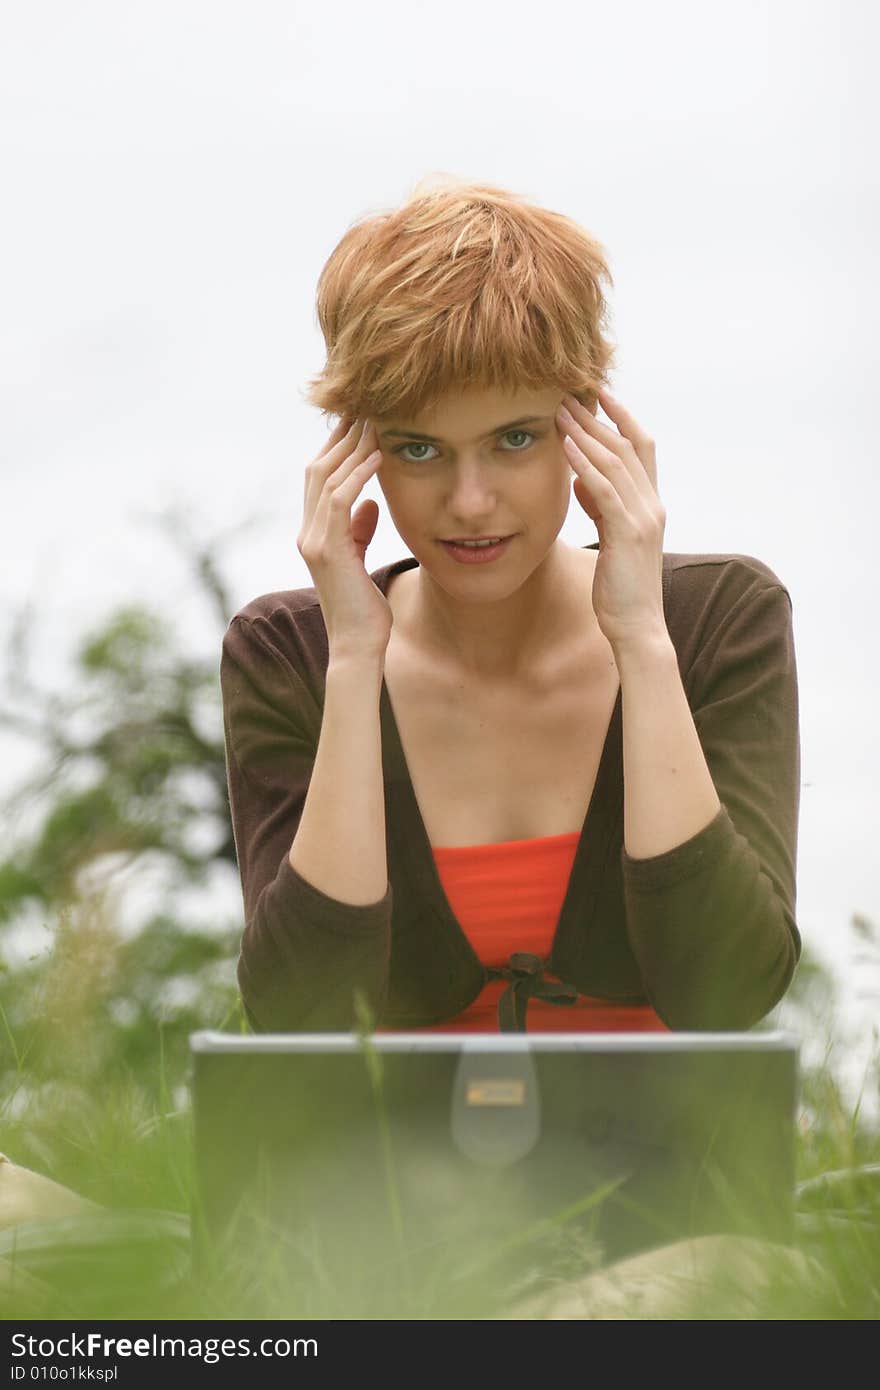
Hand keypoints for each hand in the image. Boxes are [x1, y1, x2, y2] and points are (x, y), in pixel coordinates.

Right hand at [297, 415, 392, 659]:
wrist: (357, 646)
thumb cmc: (365, 610)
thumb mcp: (362, 561)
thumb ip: (360, 530)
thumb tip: (372, 503)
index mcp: (314, 534)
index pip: (319, 479)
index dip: (336, 448)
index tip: (359, 422)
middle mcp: (308, 534)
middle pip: (317, 470)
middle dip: (341, 438)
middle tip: (365, 409)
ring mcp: (314, 542)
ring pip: (325, 479)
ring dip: (351, 449)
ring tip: (374, 424)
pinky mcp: (328, 551)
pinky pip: (338, 501)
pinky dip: (357, 476)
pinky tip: (376, 458)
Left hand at [556, 388, 666, 651]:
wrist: (637, 626)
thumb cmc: (620, 588)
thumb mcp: (611, 538)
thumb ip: (601, 507)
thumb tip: (582, 480)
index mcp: (651, 504)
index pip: (642, 447)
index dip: (623, 416)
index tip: (599, 393)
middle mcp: (652, 505)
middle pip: (628, 446)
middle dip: (598, 418)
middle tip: (571, 393)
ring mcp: (643, 518)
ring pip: (616, 462)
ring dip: (587, 434)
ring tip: (561, 412)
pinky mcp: (627, 533)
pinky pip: (605, 489)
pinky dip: (586, 464)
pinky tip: (566, 448)